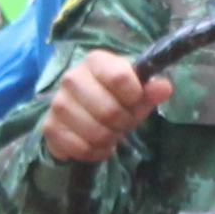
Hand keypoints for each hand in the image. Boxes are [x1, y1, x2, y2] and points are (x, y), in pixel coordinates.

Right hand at [42, 48, 166, 164]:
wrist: (83, 109)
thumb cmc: (114, 96)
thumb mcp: (136, 91)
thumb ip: (150, 90)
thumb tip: (164, 88)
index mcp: (95, 61)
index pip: (120, 78)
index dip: (135, 96)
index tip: (135, 100)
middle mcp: (71, 78)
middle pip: (109, 111)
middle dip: (123, 123)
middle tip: (123, 122)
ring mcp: (57, 104)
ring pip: (95, 133)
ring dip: (109, 139)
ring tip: (110, 132)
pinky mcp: (50, 128)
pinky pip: (81, 149)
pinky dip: (95, 152)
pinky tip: (96, 144)